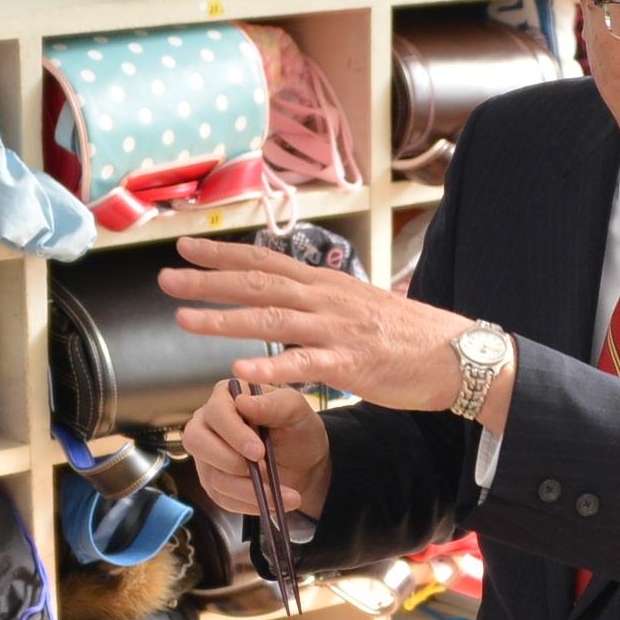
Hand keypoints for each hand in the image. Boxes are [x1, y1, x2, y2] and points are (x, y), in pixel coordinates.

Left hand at [162, 237, 490, 417]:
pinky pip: (305, 365)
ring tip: (185, 320)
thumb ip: (317, 298)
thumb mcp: (355, 303)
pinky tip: (241, 371)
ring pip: (271, 320)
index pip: (264, 261)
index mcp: (324, 284)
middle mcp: (325, 299)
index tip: (183, 248)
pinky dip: (271, 367)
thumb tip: (285, 290)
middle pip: (257, 284)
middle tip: (165, 278)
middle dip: (208, 280)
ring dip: (225, 319)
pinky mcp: (352, 363)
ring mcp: (337, 330)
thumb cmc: (403, 333)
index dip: (221, 255)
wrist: (454, 353)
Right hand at [182, 382, 332, 519]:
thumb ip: (273, 403)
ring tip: (282, 495)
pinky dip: (248, 504)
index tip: (258, 451)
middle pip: (196, 441)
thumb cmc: (297, 429)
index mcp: (226, 398)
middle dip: (229, 461)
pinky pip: (221, 498)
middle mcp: (208, 424)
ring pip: (212, 475)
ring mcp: (207, 456)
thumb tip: (243, 401)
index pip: (216, 412)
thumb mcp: (295, 411)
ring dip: (248, 490)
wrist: (304, 463)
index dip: (234, 433)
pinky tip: (272, 503)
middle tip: (262, 471)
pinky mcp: (212, 482)